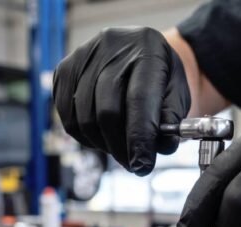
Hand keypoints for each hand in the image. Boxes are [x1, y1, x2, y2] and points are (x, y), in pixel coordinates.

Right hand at [54, 27, 190, 175]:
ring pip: (84, 118)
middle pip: (107, 111)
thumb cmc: (160, 78)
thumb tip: (160, 148)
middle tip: (132, 164)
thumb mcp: (177, 94)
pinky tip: (100, 135)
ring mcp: (83, 56)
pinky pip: (67, 116)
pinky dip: (84, 135)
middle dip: (120, 147)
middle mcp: (112, 46)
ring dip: (102, 144)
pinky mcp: (64, 69)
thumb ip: (172, 121)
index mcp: (147, 49)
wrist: (138, 51)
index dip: (139, 138)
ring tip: (118, 147)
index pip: (139, 100)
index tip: (142, 166)